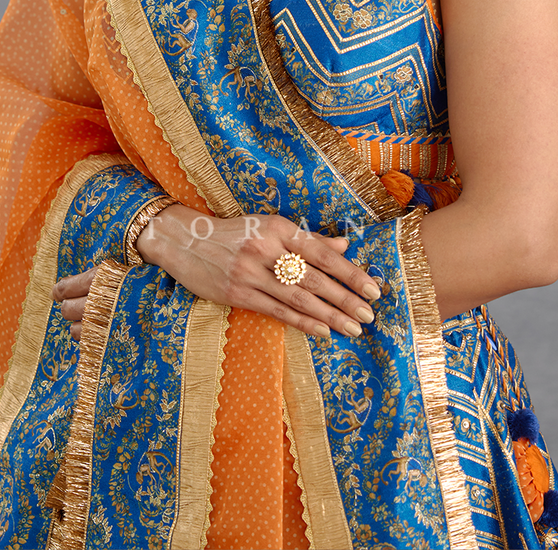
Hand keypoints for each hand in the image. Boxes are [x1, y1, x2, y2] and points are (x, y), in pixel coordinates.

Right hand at [53, 204, 381, 342]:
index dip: (349, 272)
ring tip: (354, 327)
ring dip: (330, 315)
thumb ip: (307, 239)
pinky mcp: (237, 293)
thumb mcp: (269, 227)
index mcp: (278, 227)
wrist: (184, 240)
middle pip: (314, 279)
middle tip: (369, 314)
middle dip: (345, 299)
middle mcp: (266, 249)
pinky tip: (323, 331)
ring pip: (298, 299)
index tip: (373, 288)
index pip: (322, 253)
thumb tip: (344, 247)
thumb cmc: (233, 232)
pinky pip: (277, 311)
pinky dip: (303, 322)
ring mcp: (250, 273)